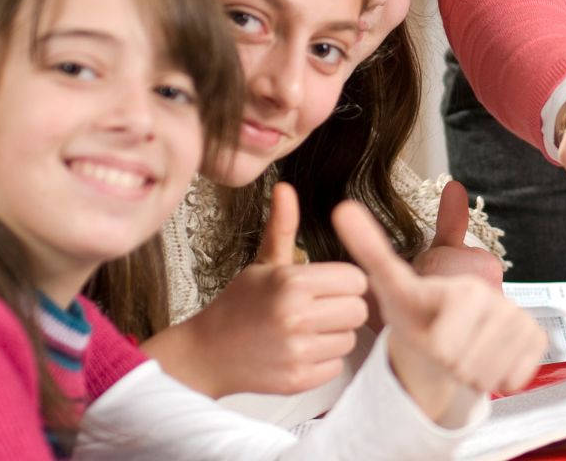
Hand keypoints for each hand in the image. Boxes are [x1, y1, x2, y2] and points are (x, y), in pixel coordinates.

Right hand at [167, 181, 369, 396]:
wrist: (205, 353)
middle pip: (359, 309)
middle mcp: (296, 316)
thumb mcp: (263, 263)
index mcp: (292, 282)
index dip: (344, 281)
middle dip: (343, 307)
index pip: (356, 279)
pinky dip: (323, 360)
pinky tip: (300, 350)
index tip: (326, 286)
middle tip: (318, 308)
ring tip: (306, 330)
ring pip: (350, 338)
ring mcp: (297, 351)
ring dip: (334, 334)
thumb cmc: (239, 305)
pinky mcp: (298, 379)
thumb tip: (285, 187)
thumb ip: (283, 227)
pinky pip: (336, 365)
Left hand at [334, 199, 544, 424]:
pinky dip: (498, 379)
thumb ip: (373, 249)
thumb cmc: (418, 312)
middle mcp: (494, 298)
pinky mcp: (536, 337)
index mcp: (460, 288)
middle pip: (465, 366)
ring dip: (470, 375)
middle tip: (445, 346)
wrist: (449, 333)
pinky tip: (490, 360)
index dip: (437, 349)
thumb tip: (343, 207)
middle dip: (449, 366)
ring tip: (463, 353)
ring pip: (487, 375)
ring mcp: (519, 316)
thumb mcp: (393, 287)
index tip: (435, 338)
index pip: (445, 345)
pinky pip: (514, 378)